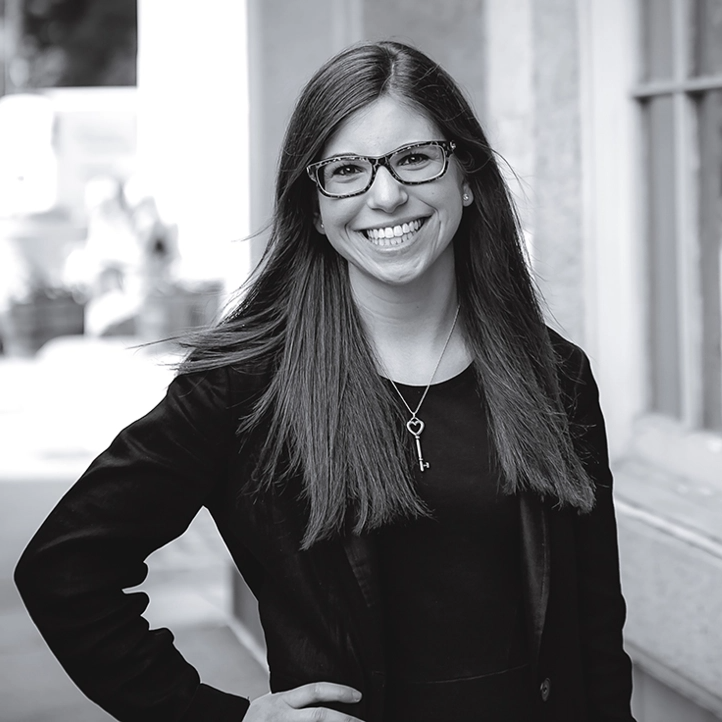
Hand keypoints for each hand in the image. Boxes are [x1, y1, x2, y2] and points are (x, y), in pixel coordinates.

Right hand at [244, 682, 363, 720]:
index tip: (358, 695)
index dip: (338, 691)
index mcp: (282, 701)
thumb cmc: (256, 719)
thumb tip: (323, 698)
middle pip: (319, 716)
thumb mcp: (273, 702)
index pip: (315, 690)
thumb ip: (295, 701)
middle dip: (344, 720)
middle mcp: (283, 717)